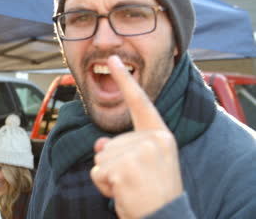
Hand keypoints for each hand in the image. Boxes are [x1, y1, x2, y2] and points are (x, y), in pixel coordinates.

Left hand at [90, 55, 182, 218]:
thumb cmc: (155, 192)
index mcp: (160, 135)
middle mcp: (153, 140)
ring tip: (131, 187)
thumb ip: (123, 148)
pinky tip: (124, 193)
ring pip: (100, 158)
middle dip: (113, 165)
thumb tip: (99, 145)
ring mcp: (140, 154)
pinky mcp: (126, 169)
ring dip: (109, 177)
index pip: (140, 104)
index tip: (113, 60)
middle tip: (136, 181)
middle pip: (108, 143)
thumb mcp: (144, 165)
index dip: (125, 82)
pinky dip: (104, 186)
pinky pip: (98, 173)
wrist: (165, 218)